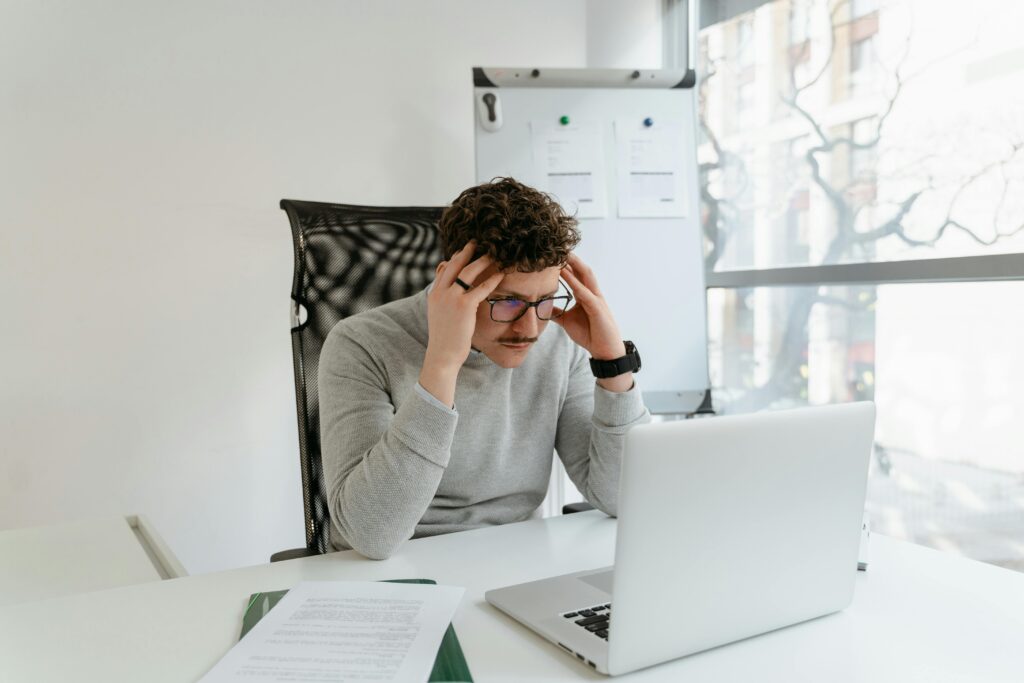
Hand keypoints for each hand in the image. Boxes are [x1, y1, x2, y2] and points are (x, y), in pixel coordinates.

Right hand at [420, 242, 502, 405]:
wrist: (442, 355)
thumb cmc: (445, 338)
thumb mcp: (440, 316)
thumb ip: (445, 302)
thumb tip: (455, 295)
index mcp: (434, 294)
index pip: (444, 268)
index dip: (456, 257)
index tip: (466, 250)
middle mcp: (440, 292)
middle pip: (455, 264)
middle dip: (467, 251)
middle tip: (479, 242)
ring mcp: (451, 298)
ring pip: (468, 272)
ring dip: (482, 261)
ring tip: (494, 254)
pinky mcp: (463, 306)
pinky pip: (480, 288)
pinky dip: (491, 280)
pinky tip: (500, 275)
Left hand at [554, 254, 625, 360]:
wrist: (604, 351)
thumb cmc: (590, 334)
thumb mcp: (567, 321)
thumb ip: (557, 313)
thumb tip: (542, 307)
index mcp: (585, 295)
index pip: (576, 275)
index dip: (566, 264)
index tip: (554, 254)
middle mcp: (592, 294)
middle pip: (582, 270)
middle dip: (572, 258)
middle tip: (559, 246)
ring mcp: (596, 299)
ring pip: (586, 276)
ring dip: (575, 264)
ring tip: (563, 254)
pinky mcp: (598, 308)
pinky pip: (585, 293)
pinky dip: (575, 283)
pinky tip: (566, 275)